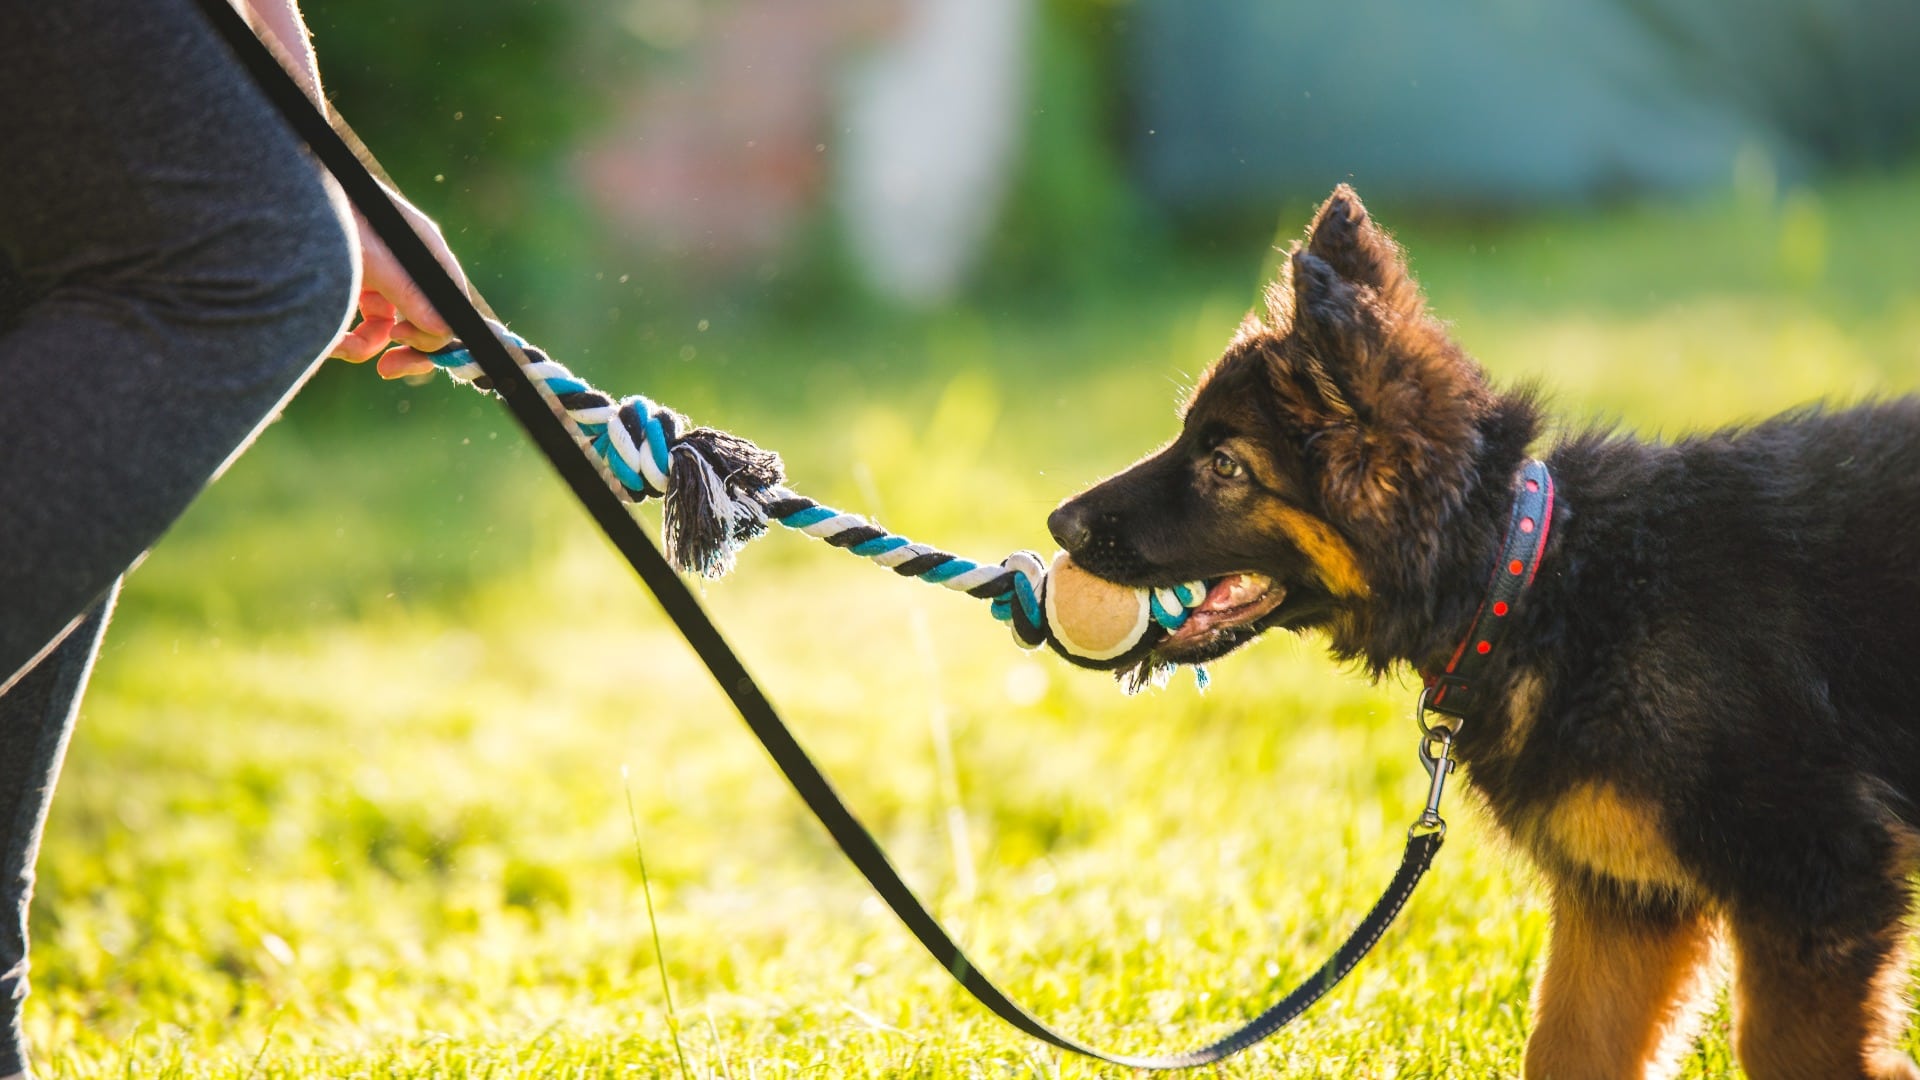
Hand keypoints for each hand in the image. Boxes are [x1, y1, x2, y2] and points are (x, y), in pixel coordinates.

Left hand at [328, 191, 469, 379]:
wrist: (276, 191)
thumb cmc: (327, 212)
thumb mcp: (370, 256)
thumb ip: (408, 294)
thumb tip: (444, 332)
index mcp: (423, 251)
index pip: (451, 300)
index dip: (438, 330)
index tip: (407, 345)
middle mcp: (408, 265)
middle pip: (426, 320)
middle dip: (407, 347)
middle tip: (387, 369)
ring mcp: (383, 275)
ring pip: (390, 327)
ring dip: (366, 344)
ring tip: (336, 345)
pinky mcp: (356, 283)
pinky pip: (363, 323)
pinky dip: (347, 336)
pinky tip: (328, 338)